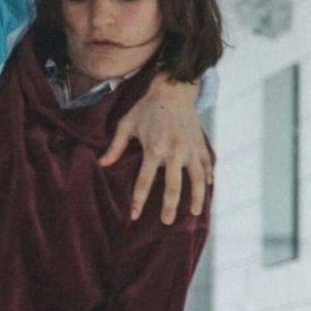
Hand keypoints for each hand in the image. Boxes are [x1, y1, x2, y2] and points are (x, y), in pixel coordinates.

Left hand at [101, 76, 212, 223]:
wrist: (173, 89)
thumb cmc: (146, 107)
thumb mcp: (126, 124)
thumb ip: (115, 147)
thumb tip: (101, 164)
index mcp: (154, 149)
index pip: (145, 181)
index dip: (138, 200)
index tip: (134, 216)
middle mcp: (174, 152)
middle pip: (173, 186)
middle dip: (170, 206)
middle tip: (167, 222)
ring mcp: (190, 149)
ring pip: (197, 179)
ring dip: (197, 197)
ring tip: (194, 213)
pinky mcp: (201, 144)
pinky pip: (207, 165)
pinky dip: (208, 177)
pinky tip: (208, 189)